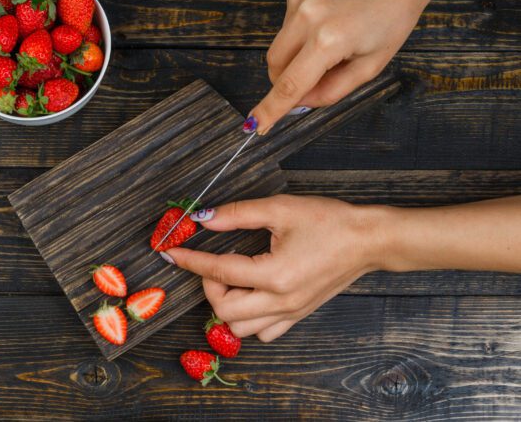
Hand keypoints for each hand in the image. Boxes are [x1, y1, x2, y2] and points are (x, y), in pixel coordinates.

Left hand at [164, 195, 389, 341]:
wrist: (369, 240)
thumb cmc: (330, 221)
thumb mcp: (280, 208)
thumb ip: (237, 214)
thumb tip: (204, 218)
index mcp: (274, 275)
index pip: (218, 271)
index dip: (190, 260)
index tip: (171, 252)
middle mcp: (280, 301)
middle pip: (224, 310)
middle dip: (208, 285)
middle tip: (212, 261)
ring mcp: (290, 312)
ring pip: (240, 328)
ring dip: (227, 305)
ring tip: (232, 278)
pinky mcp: (298, 314)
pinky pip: (264, 332)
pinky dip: (249, 318)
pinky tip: (251, 293)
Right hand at [250, 0, 497, 133]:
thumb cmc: (393, 16)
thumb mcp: (371, 65)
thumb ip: (332, 90)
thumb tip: (301, 101)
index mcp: (330, 40)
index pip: (290, 84)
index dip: (270, 108)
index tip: (255, 124)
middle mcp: (308, 16)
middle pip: (275, 64)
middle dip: (286, 78)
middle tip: (312, 77)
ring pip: (280, 42)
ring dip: (298, 50)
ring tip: (332, 35)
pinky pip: (287, 19)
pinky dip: (302, 27)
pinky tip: (328, 15)